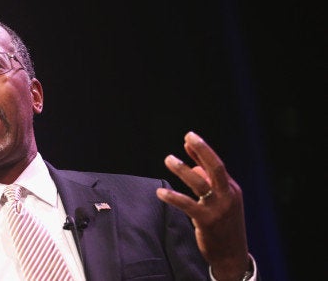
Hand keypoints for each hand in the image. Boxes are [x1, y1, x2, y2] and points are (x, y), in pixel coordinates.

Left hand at [156, 131, 250, 280]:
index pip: (216, 165)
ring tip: (168, 159)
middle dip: (203, 149)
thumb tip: (194, 164)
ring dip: (183, 169)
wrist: (232, 255)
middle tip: (188, 137)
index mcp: (232, 189)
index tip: (189, 138)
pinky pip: (187, 204)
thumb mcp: (220, 202)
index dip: (202, 151)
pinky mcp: (207, 220)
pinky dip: (173, 196)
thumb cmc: (223, 226)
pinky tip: (160, 192)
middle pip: (216, 167)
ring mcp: (218, 208)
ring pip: (200, 183)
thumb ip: (209, 183)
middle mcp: (228, 196)